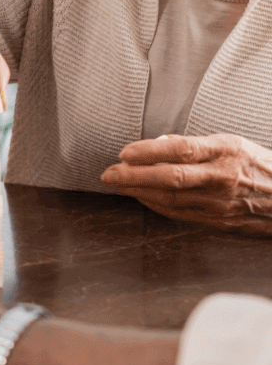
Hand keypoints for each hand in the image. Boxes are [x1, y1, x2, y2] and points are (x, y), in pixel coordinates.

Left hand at [101, 133, 271, 233]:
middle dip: (134, 176)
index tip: (124, 152)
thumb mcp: (231, 143)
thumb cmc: (255, 164)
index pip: (180, 150)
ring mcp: (220, 202)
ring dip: (138, 191)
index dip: (148, 151)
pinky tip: (140, 197)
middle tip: (108, 174)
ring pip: (171, 198)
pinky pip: (180, 213)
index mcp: (225, 151)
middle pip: (170, 177)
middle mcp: (222, 178)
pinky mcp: (219, 221)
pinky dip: (155, 205)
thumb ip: (196, 145)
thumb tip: (158, 144)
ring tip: (117, 184)